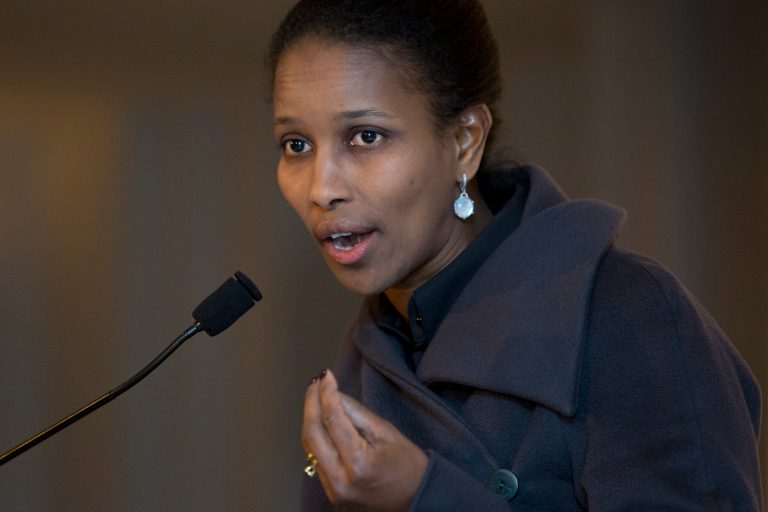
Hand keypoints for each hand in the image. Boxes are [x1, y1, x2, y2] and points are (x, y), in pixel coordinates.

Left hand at [302, 370, 428, 510]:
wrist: (416, 499)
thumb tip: (334, 393)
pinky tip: (320, 420)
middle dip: (311, 403)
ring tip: (315, 396)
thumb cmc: (408, 466)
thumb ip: (356, 412)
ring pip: (309, 446)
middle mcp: (340, 480)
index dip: (327, 393)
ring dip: (310, 418)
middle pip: (313, 433)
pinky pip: (316, 459)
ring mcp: (333, 491)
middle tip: (316, 382)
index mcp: (358, 464)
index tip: (326, 376)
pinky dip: (316, 437)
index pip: (333, 420)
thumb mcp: (386, 432)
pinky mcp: (331, 493)